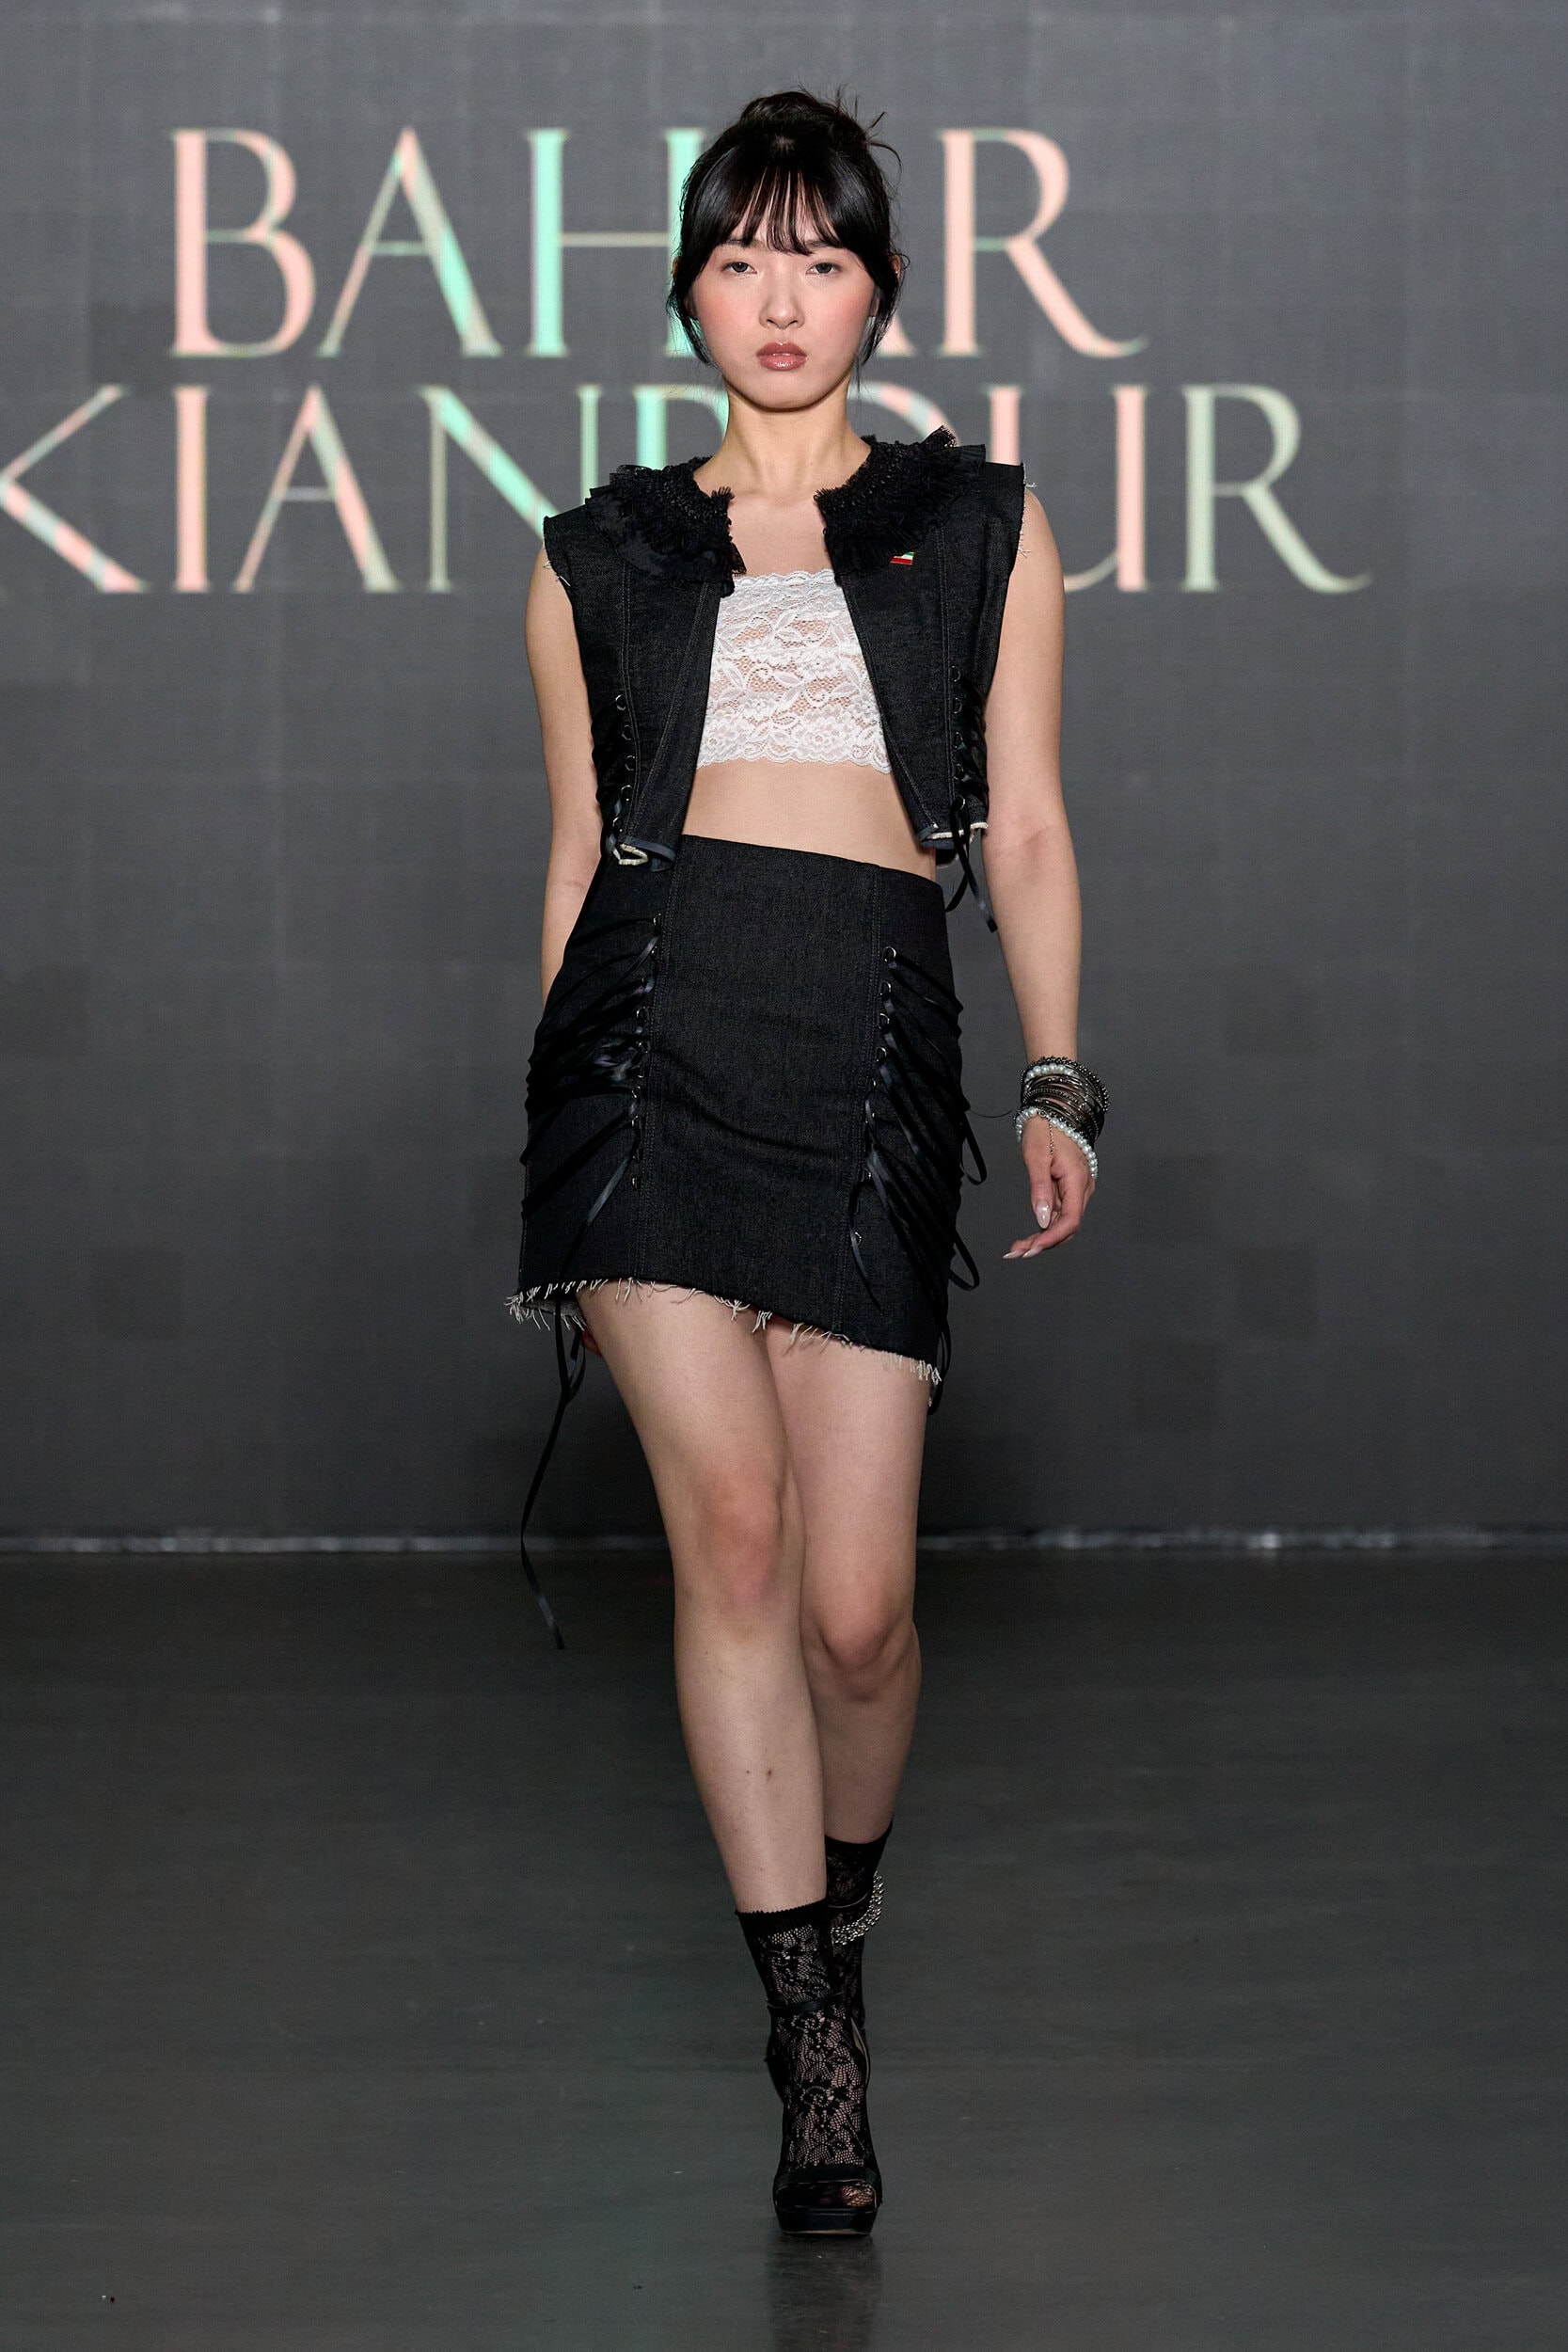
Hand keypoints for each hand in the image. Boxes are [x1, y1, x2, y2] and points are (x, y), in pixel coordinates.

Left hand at [1005, 1117, 1094, 1258]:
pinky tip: (1028, 1236)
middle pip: (1067, 1227)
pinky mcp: (1068, 1190)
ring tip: (1017, 1247)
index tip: (1031, 1248)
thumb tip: (1042, 1219)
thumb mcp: (1037, 1157)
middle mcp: (1081, 1189)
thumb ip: (1040, 1189)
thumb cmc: (1045, 1130)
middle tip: (1016, 1252)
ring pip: (1062, 1223)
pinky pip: (1059, 1214)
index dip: (1051, 1238)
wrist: (1054, 1112)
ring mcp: (1076, 1191)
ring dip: (1042, 1238)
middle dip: (1043, 1243)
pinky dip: (1044, 1227)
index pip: (1070, 1220)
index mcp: (1077, 1181)